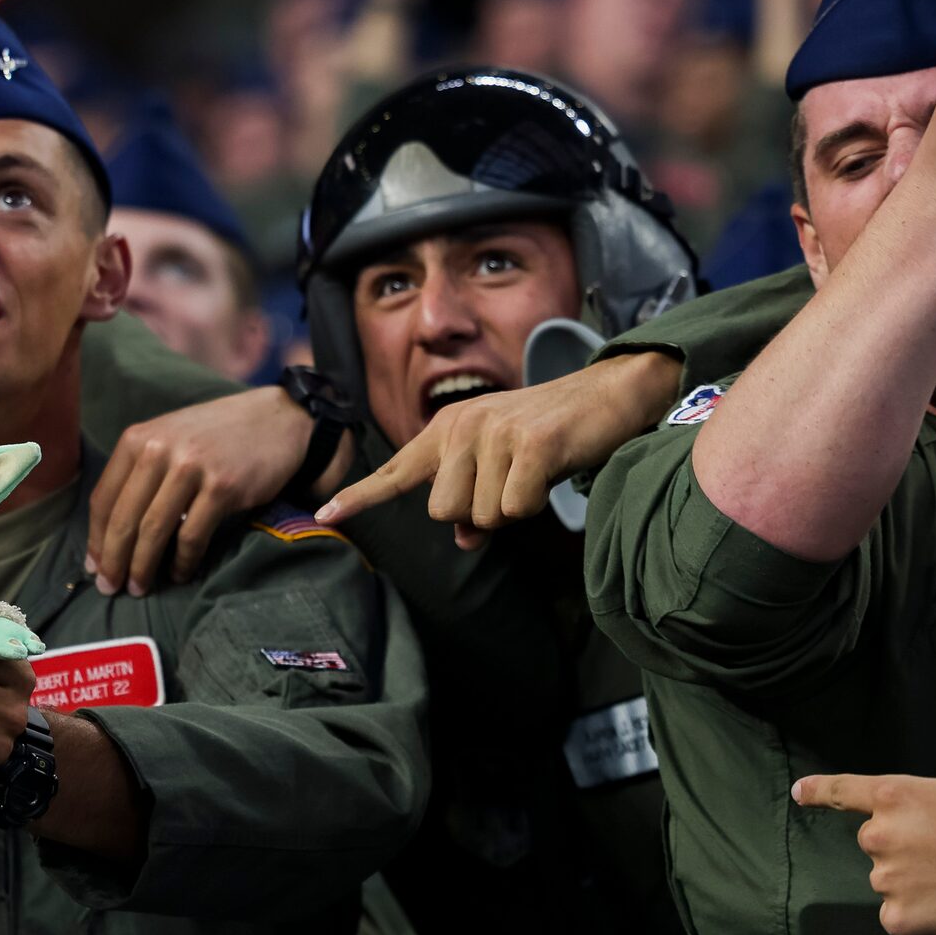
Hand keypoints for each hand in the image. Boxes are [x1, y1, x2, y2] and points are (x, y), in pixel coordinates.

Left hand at [87, 388, 314, 594]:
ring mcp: (191, 468)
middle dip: (113, 561)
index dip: (96, 540)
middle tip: (111, 589)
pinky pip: (192, 536)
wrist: (276, 420)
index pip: (103, 499)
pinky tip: (179, 574)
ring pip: (154, 530)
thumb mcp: (169, 440)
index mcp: (139, 439)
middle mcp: (160, 450)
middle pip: (124, 518)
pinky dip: (182, 562)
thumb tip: (110, 534)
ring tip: (140, 589)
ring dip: (142, 567)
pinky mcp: (222, 487)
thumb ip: (140, 474)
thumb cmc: (216, 437)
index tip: (95, 568)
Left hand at [321, 352, 680, 545]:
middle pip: (443, 511)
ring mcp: (494, 432)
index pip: (397, 470)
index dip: (361, 496)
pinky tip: (550, 471)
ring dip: (510, 509)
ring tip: (533, 472)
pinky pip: (515, 510)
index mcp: (448, 429)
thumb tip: (463, 538)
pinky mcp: (529, 445)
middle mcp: (463, 426)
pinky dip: (535, 504)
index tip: (326, 512)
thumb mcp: (504, 467)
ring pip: (479, 516)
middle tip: (512, 483)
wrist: (608, 396)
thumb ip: (475, 502)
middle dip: (478, 513)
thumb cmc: (552, 435)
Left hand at [790, 772, 935, 934]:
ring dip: (910, 884)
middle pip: (875, 846)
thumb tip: (888, 823)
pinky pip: (895, 915)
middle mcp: (879, 836)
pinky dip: (917, 915)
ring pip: (887, 882)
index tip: (799, 793)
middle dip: (900, 850)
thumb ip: (910, 806)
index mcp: (892, 797)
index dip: (819, 791)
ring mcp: (885, 879)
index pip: (844, 792)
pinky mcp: (897, 917)